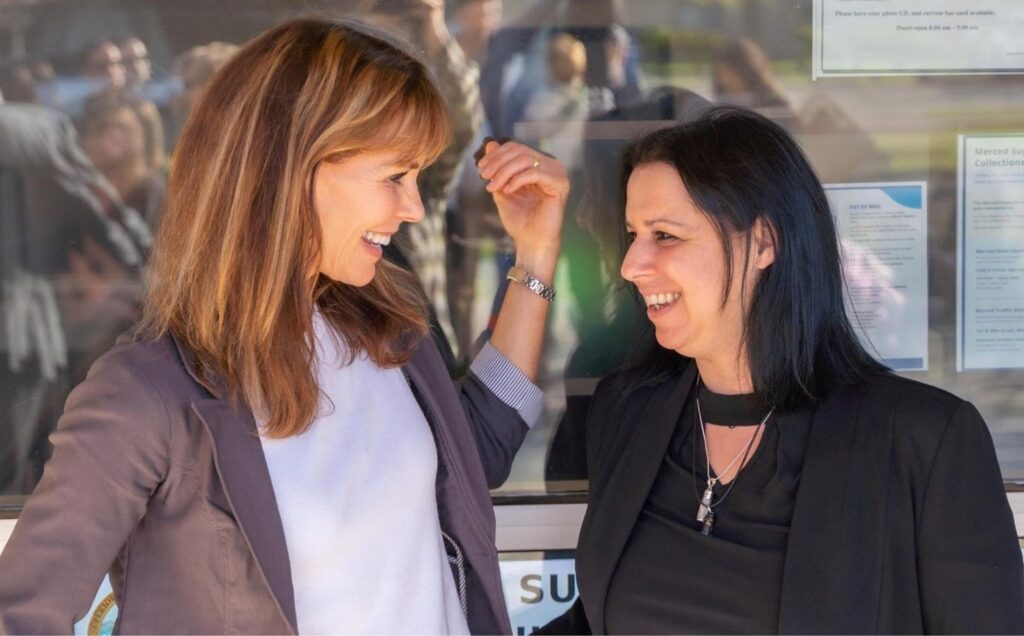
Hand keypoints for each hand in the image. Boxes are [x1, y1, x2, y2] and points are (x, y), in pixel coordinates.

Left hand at [476, 140, 568, 260]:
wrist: (531, 242)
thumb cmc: (520, 219)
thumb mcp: (502, 188)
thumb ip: (498, 167)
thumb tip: (491, 143)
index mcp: (539, 165)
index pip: (515, 148)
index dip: (496, 155)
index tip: (481, 168)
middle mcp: (551, 166)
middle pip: (519, 151)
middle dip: (497, 162)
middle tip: (484, 176)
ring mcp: (558, 173)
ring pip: (525, 160)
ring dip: (504, 172)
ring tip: (493, 186)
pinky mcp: (560, 183)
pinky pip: (534, 173)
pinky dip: (517, 180)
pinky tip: (507, 190)